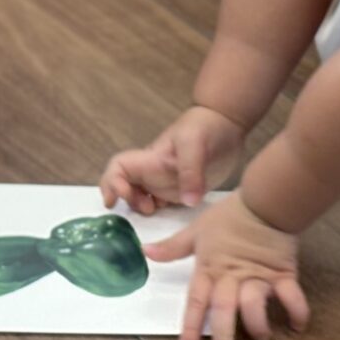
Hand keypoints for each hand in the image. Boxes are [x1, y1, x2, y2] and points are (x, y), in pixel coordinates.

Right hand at [99, 105, 244, 213]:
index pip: (119, 169)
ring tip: (159, 212)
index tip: (117, 201)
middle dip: (129, 202)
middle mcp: (154, 173)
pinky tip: (173, 216)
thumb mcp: (195, 144)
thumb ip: (191, 172)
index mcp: (151, 160)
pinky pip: (165, 205)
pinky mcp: (183, 190)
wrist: (228, 124)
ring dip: (143, 209)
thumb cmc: (206, 126)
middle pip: (127, 189)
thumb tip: (188, 202)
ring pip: (144, 199)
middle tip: (149, 209)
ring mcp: (168, 182)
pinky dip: (162, 214)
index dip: (111, 184)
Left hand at [146, 193, 309, 339]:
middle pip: (224, 309)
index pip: (197, 301)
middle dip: (224, 336)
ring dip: (258, 325)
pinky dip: (297, 312)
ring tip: (262, 339)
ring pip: (255, 304)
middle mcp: (233, 277)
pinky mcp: (283, 273)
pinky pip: (292, 296)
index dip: (191, 327)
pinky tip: (297, 327)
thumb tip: (145, 251)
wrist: (265, 200)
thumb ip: (174, 246)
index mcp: (210, 269)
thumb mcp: (197, 230)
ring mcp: (259, 276)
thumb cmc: (229, 216)